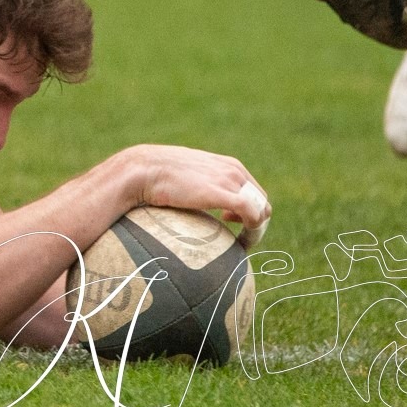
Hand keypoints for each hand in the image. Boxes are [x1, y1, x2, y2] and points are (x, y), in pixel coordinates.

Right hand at [114, 144, 271, 238]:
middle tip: (236, 235)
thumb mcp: (188, 174)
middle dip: (255, 222)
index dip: (248, 210)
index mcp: (229, 165)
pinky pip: (253, 214)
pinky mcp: (222, 193)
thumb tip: (196, 197)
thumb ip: (201, 182)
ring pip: (262, 210)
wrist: (144, 169)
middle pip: (262, 203)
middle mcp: (234, 171)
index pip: (255, 192)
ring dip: (255, 230)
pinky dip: (253, 231)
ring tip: (238, 241)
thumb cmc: (158, 174)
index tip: (229, 220)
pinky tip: (239, 241)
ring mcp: (229, 181)